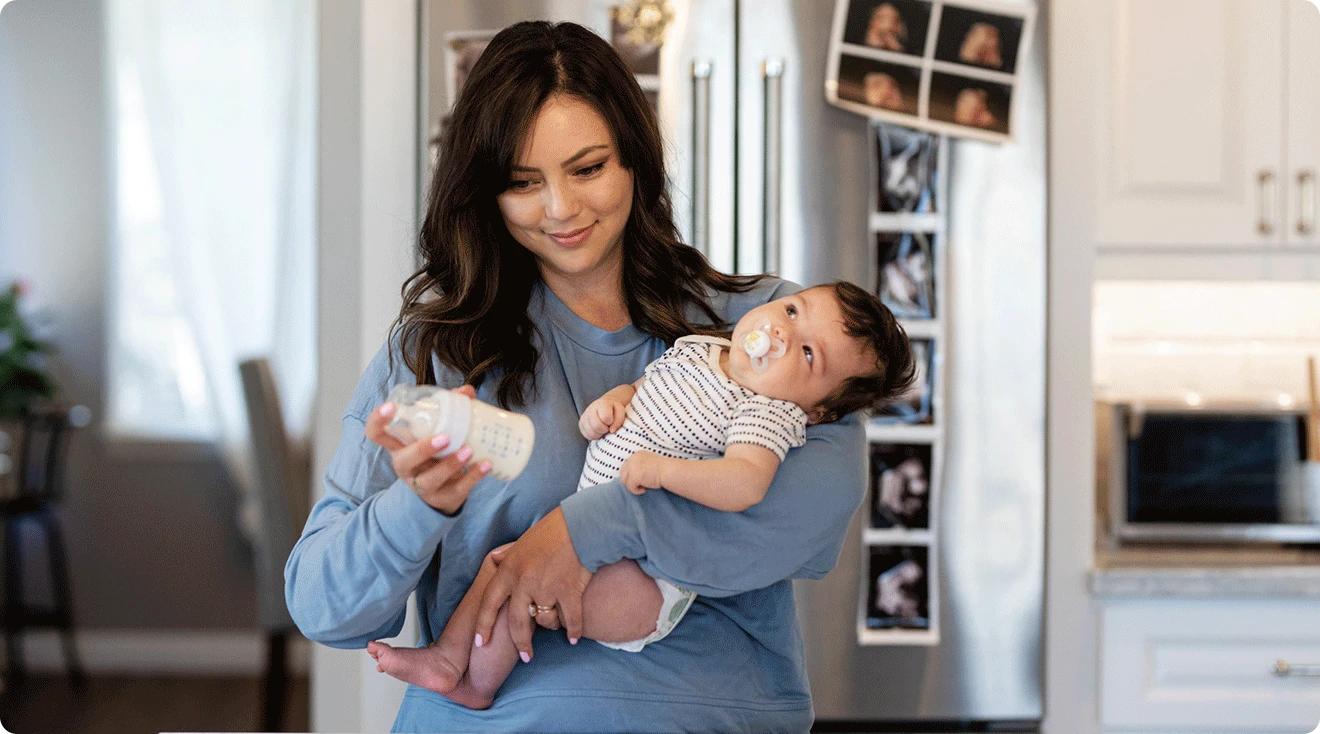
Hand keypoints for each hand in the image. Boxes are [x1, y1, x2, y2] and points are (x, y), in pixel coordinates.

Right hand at [364, 384, 490, 515]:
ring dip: (450, 464)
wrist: (444, 493)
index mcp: (399, 447)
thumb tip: (467, 392)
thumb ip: (450, 410)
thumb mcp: (436, 432)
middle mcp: (407, 467)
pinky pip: (458, 489)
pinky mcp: (445, 498)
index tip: (391, 406)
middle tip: (445, 437)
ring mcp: (424, 486)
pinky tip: (486, 464)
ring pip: (431, 479)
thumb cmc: (436, 454)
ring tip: (469, 450)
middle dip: (423, 449)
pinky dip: (474, 476)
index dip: (378, 421)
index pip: (376, 434)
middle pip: (405, 461)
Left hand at [473, 508, 591, 662]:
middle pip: (516, 622)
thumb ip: (508, 556)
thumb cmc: (551, 532)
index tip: (479, 642)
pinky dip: (573, 631)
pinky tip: (574, 638)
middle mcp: (523, 581)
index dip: (483, 625)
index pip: (488, 602)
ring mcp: (546, 588)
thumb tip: (495, 559)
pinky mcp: (567, 591)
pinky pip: (569, 620)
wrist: (579, 526)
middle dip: (520, 643)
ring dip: (551, 626)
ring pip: (544, 621)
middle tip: (526, 657)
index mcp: (508, 570)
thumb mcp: (521, 542)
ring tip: (557, 625)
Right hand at [578, 395, 627, 439]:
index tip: (611, 421)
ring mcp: (584, 417)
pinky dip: (594, 436)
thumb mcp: (620, 412)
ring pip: (591, 432)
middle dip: (604, 429)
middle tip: (607, 427)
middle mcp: (590, 409)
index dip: (610, 422)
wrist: (603, 406)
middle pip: (596, 426)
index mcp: (601, 404)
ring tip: (603, 428)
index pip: (605, 418)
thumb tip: (611, 431)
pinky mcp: (580, 424)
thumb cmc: (613, 410)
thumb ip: (619, 421)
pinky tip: (598, 431)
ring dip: (599, 434)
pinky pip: (587, 435)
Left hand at [619, 450, 664, 494]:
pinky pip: (630, 487)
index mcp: (637, 455)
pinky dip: (636, 491)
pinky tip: (644, 490)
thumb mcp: (649, 463)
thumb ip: (640, 466)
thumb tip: (631, 476)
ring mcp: (633, 467)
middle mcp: (633, 459)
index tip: (640, 480)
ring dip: (632, 486)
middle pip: (623, 473)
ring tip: (643, 487)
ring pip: (624, 481)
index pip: (626, 466)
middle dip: (629, 481)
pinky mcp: (634, 476)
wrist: (669, 471)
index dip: (631, 475)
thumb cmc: (663, 470)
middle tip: (640, 485)